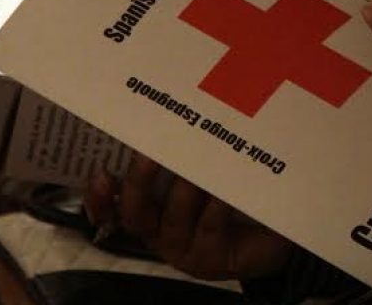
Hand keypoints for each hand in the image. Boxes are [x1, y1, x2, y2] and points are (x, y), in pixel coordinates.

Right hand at [85, 155, 293, 280]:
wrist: (272, 238)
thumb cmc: (231, 198)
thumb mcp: (205, 174)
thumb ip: (184, 154)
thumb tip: (173, 112)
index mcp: (151, 212)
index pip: (111, 208)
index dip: (99, 197)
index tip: (100, 172)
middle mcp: (160, 232)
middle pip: (135, 213)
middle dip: (138, 183)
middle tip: (148, 155)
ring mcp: (184, 249)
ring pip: (173, 219)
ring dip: (184, 189)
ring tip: (198, 164)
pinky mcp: (211, 259)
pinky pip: (209, 227)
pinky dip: (215, 205)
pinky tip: (224, 190)